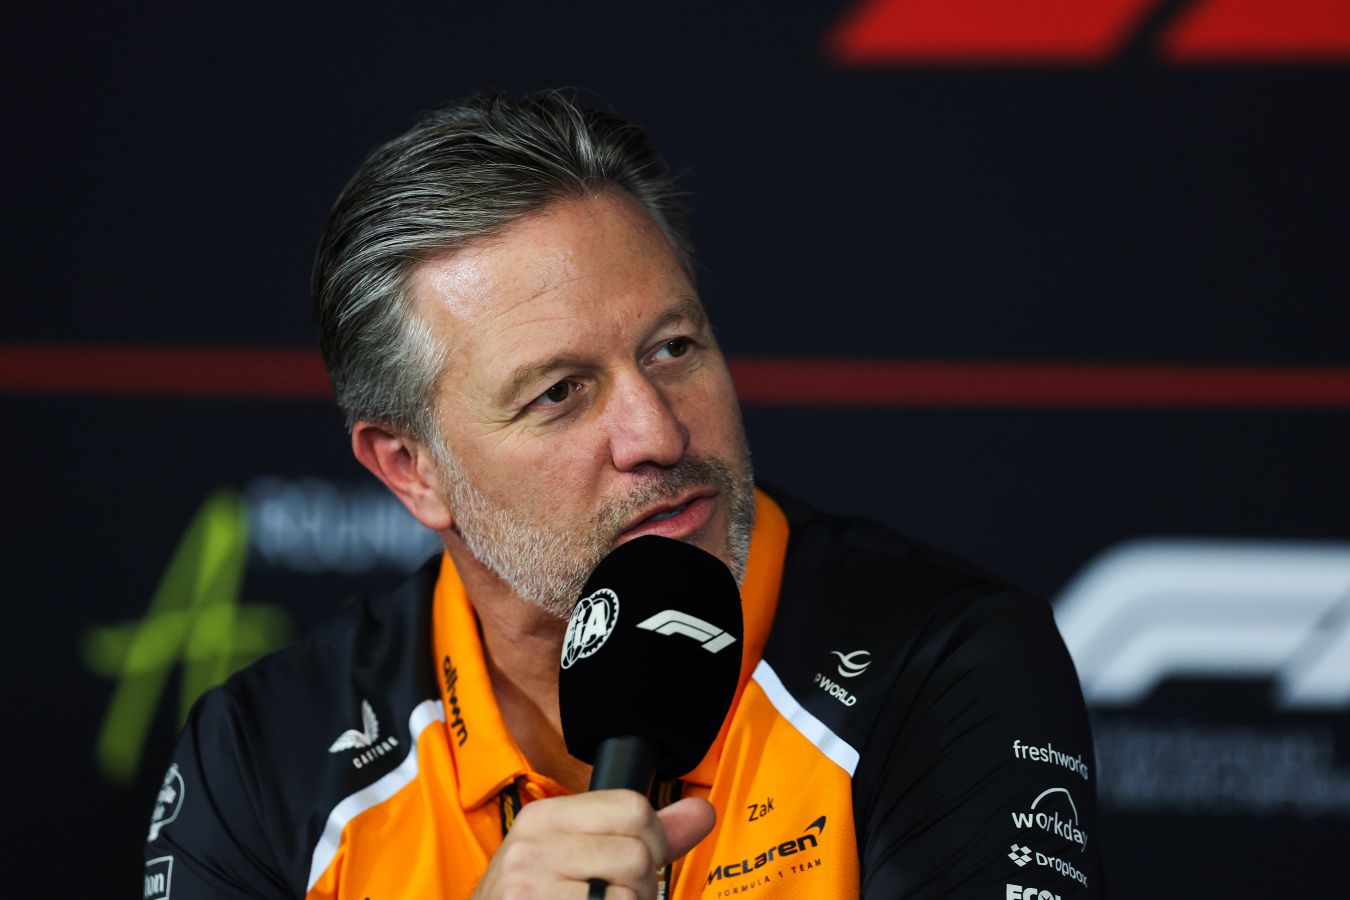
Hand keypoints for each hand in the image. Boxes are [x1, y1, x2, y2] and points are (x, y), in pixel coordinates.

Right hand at [472, 789, 715, 898]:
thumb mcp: (573, 856)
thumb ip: (642, 833)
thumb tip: (702, 811)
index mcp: (543, 817)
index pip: (633, 808)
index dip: (652, 841)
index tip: (634, 864)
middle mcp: (533, 848)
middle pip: (637, 854)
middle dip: (639, 886)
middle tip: (610, 899)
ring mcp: (530, 890)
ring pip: (629, 896)